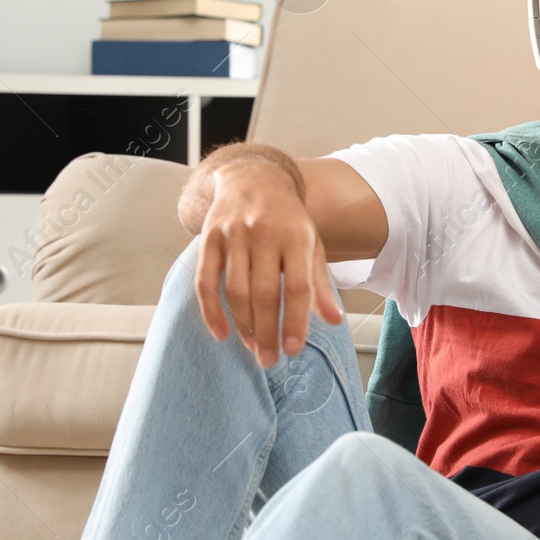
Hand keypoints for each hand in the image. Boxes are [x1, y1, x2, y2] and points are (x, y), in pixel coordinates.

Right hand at [194, 158, 342, 365]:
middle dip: (267, 332)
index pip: (296, 286)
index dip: (296, 321)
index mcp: (296, 235)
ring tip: (253, 348)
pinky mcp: (208, 238)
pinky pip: (205, 281)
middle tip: (270, 360)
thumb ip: (320, 283)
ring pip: (234, 291)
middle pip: (264, 293)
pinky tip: (222, 334)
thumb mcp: (311, 244)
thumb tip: (334, 321)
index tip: (294, 350)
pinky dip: (211, 311)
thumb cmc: (287, 220)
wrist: (253, 179)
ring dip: (243, 326)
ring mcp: (233, 234)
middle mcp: (263, 233)